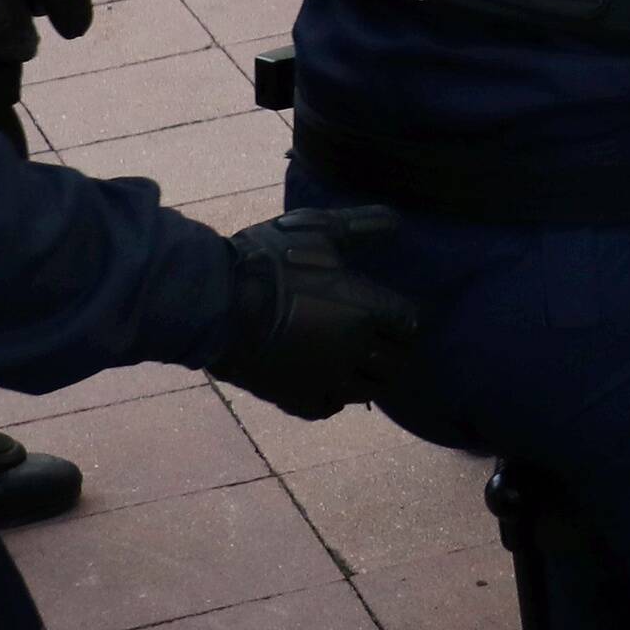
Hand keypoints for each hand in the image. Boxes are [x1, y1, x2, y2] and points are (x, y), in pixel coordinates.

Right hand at [214, 204, 415, 418]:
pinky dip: (334, 398)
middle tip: (380, 342)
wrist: (220, 302)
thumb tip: (399, 222)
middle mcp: (356, 349)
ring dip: (368, 377)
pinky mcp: (298, 397)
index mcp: (369, 310)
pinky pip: (329, 406)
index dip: (403, 319)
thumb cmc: (271, 260)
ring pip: (367, 391)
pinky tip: (327, 384)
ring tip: (358, 365)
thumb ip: (363, 226)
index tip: (392, 315)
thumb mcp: (320, 230)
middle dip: (391, 351)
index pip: (409, 325)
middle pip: (394, 362)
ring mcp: (327, 378)